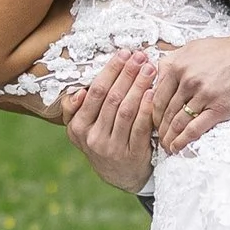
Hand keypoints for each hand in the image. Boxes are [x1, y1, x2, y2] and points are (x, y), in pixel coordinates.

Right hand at [61, 47, 169, 190]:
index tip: (123, 53)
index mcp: (77, 127)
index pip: (94, 92)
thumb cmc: (104, 141)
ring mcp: (111, 148)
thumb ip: (77, 108)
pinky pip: (140, 127)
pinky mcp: (131, 155)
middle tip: (140, 56)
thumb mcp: (83, 129)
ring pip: (126, 110)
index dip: (110, 71)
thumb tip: (79, 91)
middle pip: (111, 98)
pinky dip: (146, 108)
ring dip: (139, 86)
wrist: (121, 176)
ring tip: (150, 69)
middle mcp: (92, 138)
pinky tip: (152, 93)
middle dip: (127, 73)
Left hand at [155, 20, 229, 150]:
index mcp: (179, 65)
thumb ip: (176, 59)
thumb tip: (161, 70)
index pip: (157, 95)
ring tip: (165, 146)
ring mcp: (203, 95)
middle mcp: (187, 80)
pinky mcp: (219, 108)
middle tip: (156, 137)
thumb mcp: (196, 47)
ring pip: (177, 121)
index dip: (151, 111)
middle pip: (165, 111)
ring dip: (168, 137)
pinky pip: (194, 128)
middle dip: (158, 128)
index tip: (152, 120)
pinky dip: (182, 140)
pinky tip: (176, 147)